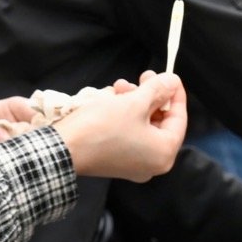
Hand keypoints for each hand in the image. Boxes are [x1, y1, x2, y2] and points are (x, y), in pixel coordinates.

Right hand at [56, 72, 188, 181]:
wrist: (62, 150)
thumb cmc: (102, 127)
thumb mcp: (134, 102)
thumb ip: (158, 90)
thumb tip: (172, 82)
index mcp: (164, 154)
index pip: (179, 118)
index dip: (175, 94)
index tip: (169, 76)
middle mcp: (153, 164)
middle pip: (160, 121)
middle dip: (150, 96)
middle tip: (142, 76)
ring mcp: (134, 165)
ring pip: (142, 125)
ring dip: (134, 102)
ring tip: (119, 86)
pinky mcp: (116, 161)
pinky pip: (128, 134)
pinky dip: (124, 116)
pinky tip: (112, 99)